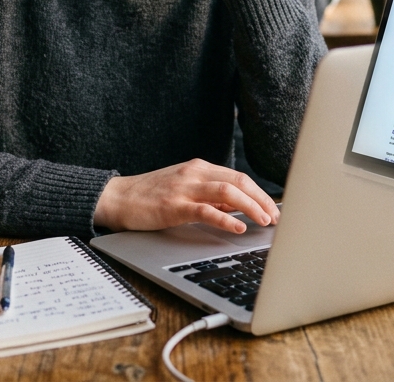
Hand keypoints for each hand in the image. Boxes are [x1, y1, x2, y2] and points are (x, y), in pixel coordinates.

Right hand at [93, 159, 279, 234]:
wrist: (118, 197)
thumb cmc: (150, 195)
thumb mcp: (184, 189)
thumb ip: (209, 196)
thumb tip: (238, 207)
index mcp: (199, 168)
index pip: (239, 177)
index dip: (260, 193)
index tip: (273, 208)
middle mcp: (195, 173)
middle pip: (239, 181)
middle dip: (262, 199)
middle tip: (275, 217)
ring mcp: (185, 188)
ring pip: (228, 192)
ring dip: (251, 206)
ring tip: (263, 221)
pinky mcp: (175, 206)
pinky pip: (206, 211)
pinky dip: (226, 218)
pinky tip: (238, 227)